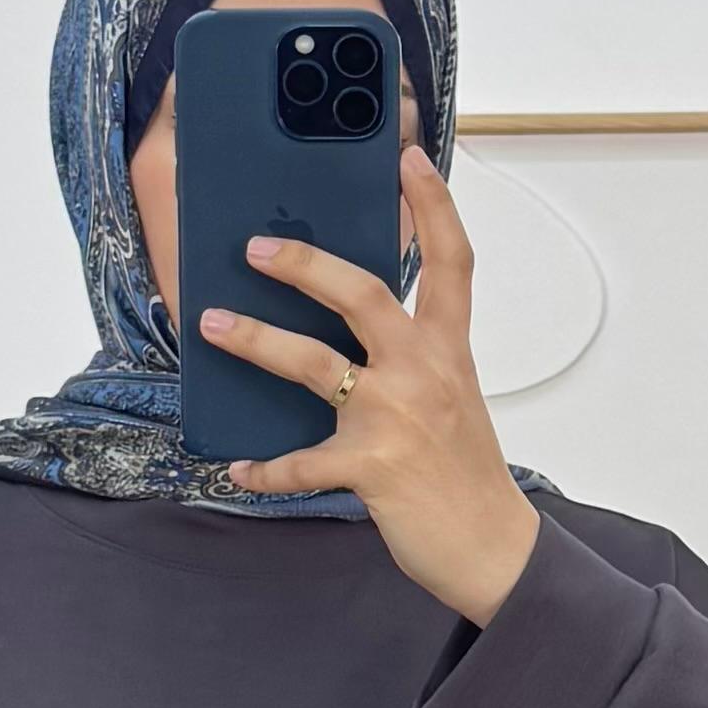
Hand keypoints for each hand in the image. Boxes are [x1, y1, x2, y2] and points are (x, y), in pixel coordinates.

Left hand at [197, 141, 539, 623]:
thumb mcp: (451, 399)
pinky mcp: (371, 468)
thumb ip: (411, 361)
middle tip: (258, 248)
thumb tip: (348, 338)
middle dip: (306, 265)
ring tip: (213, 325)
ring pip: (315, 364)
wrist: (493, 549)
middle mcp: (425, 373)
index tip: (407, 159)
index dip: (432, 206)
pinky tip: (239, 469)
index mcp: (450, 351)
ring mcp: (397, 418)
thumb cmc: (465, 474)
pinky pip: (301, 463)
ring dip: (257, 341)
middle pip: (364, 294)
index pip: (452, 263)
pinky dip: (266, 468)